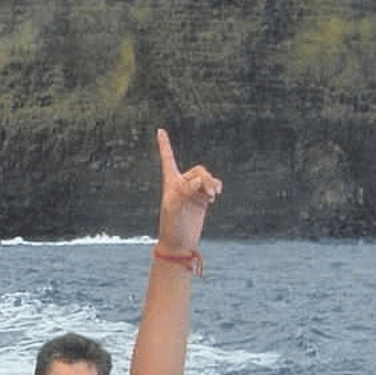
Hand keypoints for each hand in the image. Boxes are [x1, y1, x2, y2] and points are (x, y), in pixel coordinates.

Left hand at [154, 129, 221, 257]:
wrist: (179, 244)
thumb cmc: (171, 227)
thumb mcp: (174, 208)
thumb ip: (183, 192)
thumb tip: (196, 181)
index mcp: (170, 184)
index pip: (168, 160)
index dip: (165, 145)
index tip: (160, 130)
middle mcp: (181, 185)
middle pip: (197, 170)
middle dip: (204, 179)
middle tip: (210, 193)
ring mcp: (193, 192)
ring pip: (206, 177)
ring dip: (211, 183)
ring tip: (213, 195)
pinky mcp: (202, 200)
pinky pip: (212, 186)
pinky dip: (215, 187)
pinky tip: (216, 194)